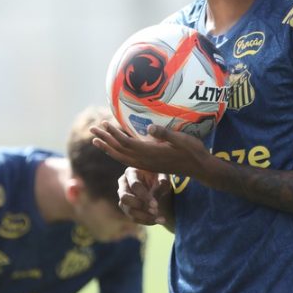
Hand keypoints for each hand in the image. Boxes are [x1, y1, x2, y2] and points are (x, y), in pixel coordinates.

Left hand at [90, 122, 212, 179]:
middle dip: (105, 140)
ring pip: (121, 157)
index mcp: (151, 152)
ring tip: (96, 140)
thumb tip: (149, 127)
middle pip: (119, 150)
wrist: (199, 168)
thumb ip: (165, 134)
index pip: (126, 143)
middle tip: (92, 129)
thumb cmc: (193, 151)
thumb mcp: (182, 140)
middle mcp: (145, 160)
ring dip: (108, 148)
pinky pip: (128, 160)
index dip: (114, 134)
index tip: (103, 124)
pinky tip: (114, 149)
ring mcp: (147, 164)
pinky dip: (117, 154)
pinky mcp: (149, 165)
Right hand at [119, 168, 171, 225]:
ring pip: (128, 210)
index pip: (134, 186)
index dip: (144, 196)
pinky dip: (147, 221)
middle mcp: (123, 185)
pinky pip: (134, 218)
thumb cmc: (159, 176)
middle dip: (140, 206)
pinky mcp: (127, 208)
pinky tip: (159, 220)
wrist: (158, 182)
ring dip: (145, 216)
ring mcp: (124, 198)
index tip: (156, 205)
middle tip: (155, 211)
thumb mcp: (163, 177)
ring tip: (160, 218)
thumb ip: (160, 186)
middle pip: (124, 198)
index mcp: (131, 172)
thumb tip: (154, 204)